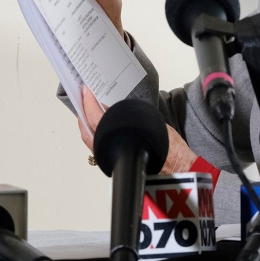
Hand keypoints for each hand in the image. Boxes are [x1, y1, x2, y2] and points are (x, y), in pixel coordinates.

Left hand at [79, 87, 196, 174]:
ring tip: (88, 107)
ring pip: (91, 140)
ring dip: (87, 124)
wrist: (177, 169)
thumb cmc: (168, 148)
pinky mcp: (115, 162)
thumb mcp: (149, 122)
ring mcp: (111, 160)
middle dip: (83, 114)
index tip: (86, 91)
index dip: (89, 104)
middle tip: (82, 97)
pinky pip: (98, 145)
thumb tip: (109, 106)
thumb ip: (128, 115)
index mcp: (118, 140)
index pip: (95, 121)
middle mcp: (111, 153)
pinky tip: (98, 122)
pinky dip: (95, 132)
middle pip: (87, 132)